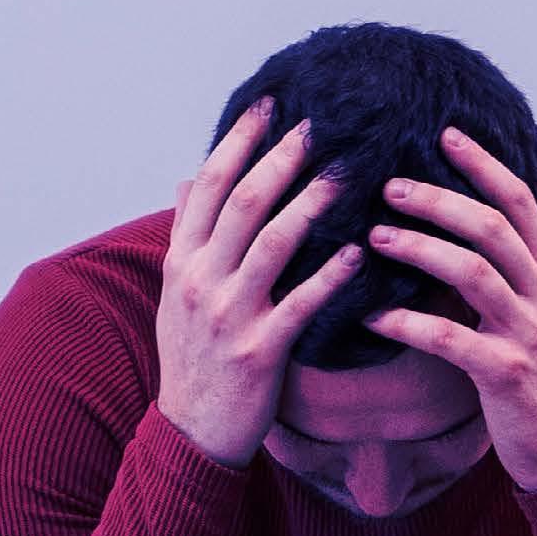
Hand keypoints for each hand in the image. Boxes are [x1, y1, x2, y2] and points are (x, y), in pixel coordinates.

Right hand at [156, 103, 362, 466]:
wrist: (190, 432)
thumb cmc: (191, 358)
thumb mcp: (175, 293)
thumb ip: (186, 235)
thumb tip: (187, 180)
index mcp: (181, 261)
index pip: (208, 187)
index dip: (238, 141)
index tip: (269, 104)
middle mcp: (200, 281)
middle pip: (244, 203)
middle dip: (282, 157)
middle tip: (320, 122)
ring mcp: (228, 315)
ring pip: (273, 243)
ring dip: (312, 202)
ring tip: (348, 170)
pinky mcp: (260, 351)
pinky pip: (302, 303)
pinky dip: (332, 275)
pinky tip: (361, 250)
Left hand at [368, 132, 536, 493]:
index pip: (519, 202)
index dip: (483, 164)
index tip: (444, 132)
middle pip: (491, 228)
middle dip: (438, 200)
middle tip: (387, 185)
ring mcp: (528, 332)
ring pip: (474, 273)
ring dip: (419, 250)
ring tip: (372, 238)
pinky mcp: (506, 373)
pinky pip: (452, 339)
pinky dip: (410, 324)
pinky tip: (373, 315)